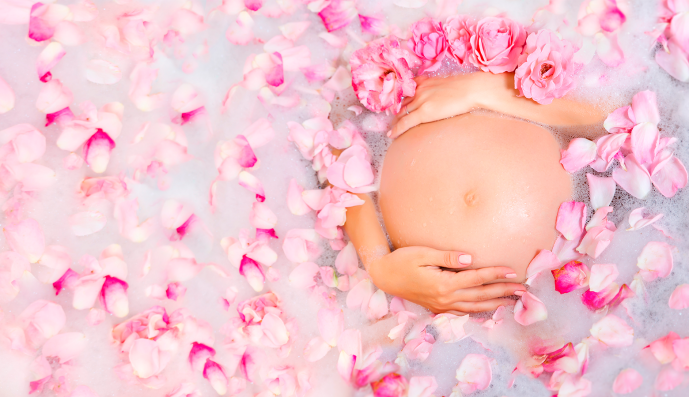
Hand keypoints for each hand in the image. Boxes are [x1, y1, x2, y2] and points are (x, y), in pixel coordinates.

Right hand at [368, 246, 524, 314]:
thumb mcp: (422, 253)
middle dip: (503, 291)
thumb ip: (446, 256)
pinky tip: (488, 309)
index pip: (476, 278)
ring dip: (495, 304)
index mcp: (443, 284)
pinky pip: (463, 312)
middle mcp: (445, 298)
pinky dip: (478, 311)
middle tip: (523, 289)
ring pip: (474, 307)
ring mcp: (441, 305)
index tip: (513, 271)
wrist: (384, 276)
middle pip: (480, 295)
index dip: (496, 274)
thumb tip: (469, 258)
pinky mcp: (437, 307)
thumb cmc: (401, 260)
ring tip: (512, 301)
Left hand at [389, 72, 513, 138]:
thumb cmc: (467, 87)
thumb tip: (439, 97)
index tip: (394, 108)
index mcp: (425, 82)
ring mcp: (421, 100)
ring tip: (391, 129)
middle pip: (401, 103)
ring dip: (394, 122)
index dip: (398, 102)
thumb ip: (438, 90)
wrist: (473, 89)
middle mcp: (419, 89)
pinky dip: (397, 129)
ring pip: (402, 113)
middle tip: (389, 121)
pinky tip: (391, 135)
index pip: (406, 92)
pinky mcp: (424, 112)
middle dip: (394, 112)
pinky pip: (406, 122)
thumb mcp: (448, 84)